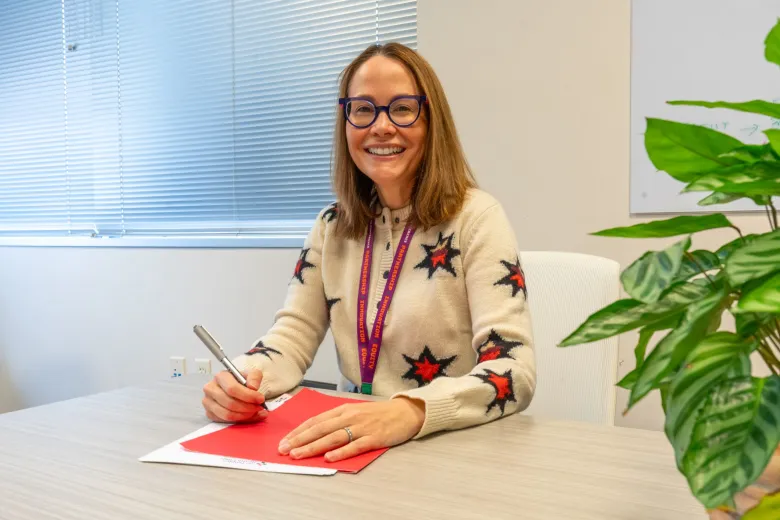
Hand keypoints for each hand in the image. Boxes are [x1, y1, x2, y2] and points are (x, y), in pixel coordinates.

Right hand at [201, 368, 267, 422]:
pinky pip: (224, 421)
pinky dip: (239, 420)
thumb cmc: (242, 381)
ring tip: (254, 412)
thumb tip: (253, 387)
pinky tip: (248, 416)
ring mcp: (208, 402)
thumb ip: (255, 377)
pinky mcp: (209, 413)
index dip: (248, 396)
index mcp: (221, 376)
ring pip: (227, 414)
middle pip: (230, 403)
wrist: (235, 387)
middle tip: (259, 407)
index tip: (260, 399)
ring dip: (244, 415)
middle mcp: (211, 389)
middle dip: (247, 407)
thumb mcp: (251, 374)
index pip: (232, 389)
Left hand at [277, 396, 425, 461]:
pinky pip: (354, 446)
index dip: (299, 431)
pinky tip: (329, 457)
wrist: (405, 412)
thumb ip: (337, 420)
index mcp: (343, 409)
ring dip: (313, 447)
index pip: (316, 420)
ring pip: (333, 438)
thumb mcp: (355, 411)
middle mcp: (350, 416)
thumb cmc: (378, 413)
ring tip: (298, 455)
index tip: (284, 441)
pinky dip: (341, 452)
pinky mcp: (374, 438)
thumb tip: (314, 432)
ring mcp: (362, 427)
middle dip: (300, 440)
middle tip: (284, 449)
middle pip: (320, 429)